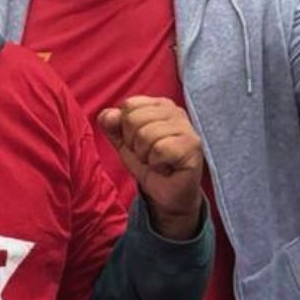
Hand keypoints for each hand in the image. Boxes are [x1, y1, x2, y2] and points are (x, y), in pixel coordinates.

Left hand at [98, 97, 204, 240]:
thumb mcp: (124, 144)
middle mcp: (175, 111)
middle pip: (133, 119)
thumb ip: (112, 126)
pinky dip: (156, 164)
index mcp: (160, 105)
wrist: (167, 195)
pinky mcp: (191, 146)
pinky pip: (159, 150)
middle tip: (148, 155)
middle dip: (133, 144)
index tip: (138, 143)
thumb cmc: (149, 165)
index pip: (129, 105)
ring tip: (157, 162)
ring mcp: (186, 127)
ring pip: (145, 135)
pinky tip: (166, 167)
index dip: (125, 129)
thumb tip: (108, 115)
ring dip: (145, 156)